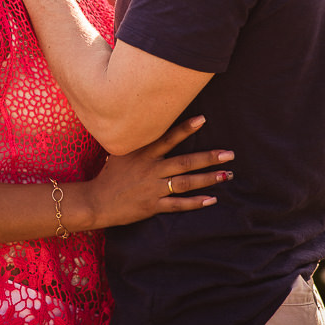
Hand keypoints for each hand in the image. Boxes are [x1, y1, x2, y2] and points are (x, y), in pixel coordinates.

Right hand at [80, 116, 233, 228]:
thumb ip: (138, 143)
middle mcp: (150, 169)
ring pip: (185, 182)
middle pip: (184, 162)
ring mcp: (153, 188)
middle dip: (208, 157)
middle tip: (229, 154)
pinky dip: (195, 202)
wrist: (96, 202)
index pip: (168, 138)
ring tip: (226, 175)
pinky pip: (178, 204)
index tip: (203, 119)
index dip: (185, 128)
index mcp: (142, 153)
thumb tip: (149, 128)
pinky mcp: (152, 205)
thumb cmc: (109, 176)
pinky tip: (211, 199)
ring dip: (207, 179)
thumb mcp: (120, 153)